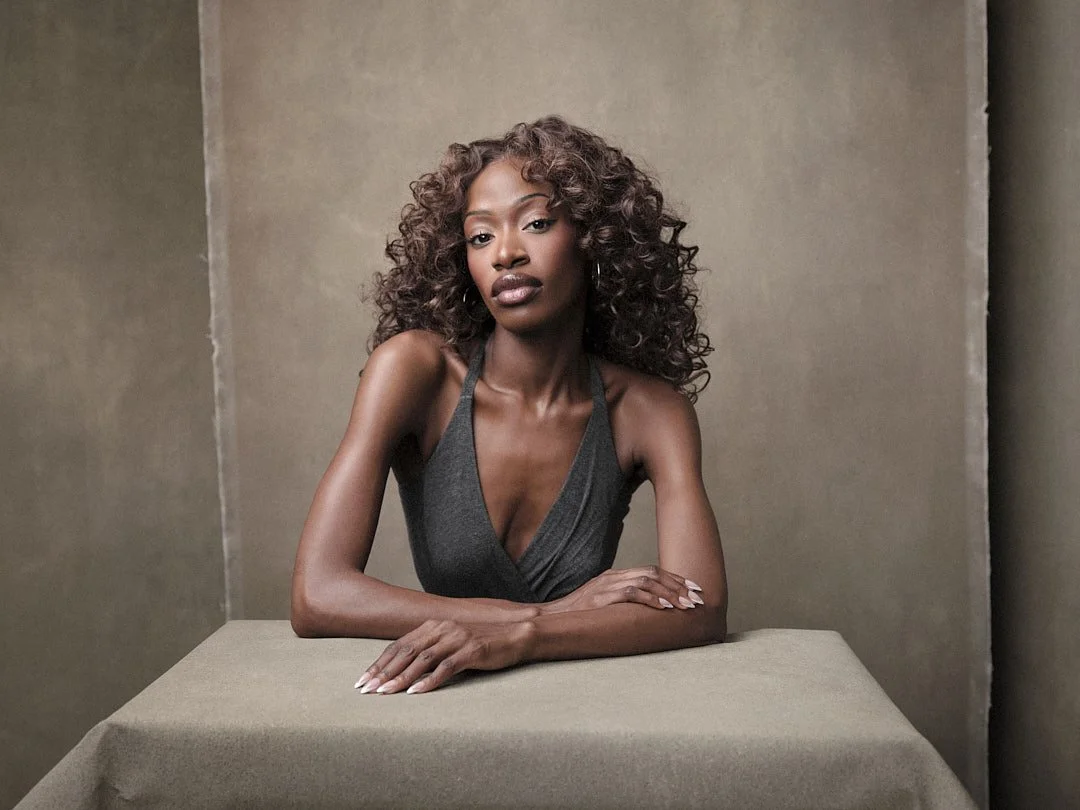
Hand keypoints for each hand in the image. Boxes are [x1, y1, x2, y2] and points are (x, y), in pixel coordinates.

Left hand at [354, 619, 532, 694]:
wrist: (515, 635)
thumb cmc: (481, 642)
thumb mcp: (452, 640)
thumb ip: (431, 648)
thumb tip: (405, 666)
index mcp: (434, 626)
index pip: (400, 645)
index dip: (380, 663)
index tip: (363, 679)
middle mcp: (443, 629)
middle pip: (406, 652)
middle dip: (383, 672)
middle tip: (366, 689)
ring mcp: (457, 639)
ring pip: (422, 659)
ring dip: (401, 678)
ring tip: (385, 693)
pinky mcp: (472, 651)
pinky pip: (446, 667)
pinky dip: (430, 681)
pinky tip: (416, 692)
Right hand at [540, 565, 703, 614]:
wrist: (551, 620)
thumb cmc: (578, 617)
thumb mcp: (603, 605)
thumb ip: (622, 602)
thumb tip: (648, 611)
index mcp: (615, 576)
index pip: (651, 572)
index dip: (674, 580)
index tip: (693, 589)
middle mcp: (613, 577)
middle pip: (653, 574)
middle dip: (678, 586)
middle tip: (697, 598)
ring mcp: (607, 585)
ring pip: (646, 581)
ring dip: (670, 593)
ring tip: (686, 605)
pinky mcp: (602, 597)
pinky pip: (632, 594)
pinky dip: (651, 600)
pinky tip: (665, 608)